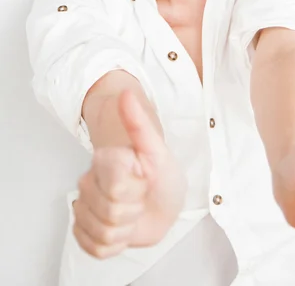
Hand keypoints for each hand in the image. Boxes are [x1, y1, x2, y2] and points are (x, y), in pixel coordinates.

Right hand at [72, 89, 186, 258]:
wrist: (162, 200)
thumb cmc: (162, 174)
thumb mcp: (157, 149)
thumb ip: (139, 123)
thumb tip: (126, 93)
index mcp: (104, 161)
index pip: (117, 188)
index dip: (137, 190)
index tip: (146, 180)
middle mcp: (89, 183)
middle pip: (110, 214)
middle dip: (134, 211)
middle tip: (142, 197)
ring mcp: (85, 208)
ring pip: (102, 234)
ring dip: (125, 230)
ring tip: (135, 213)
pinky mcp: (86, 231)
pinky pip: (95, 248)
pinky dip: (115, 245)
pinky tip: (123, 229)